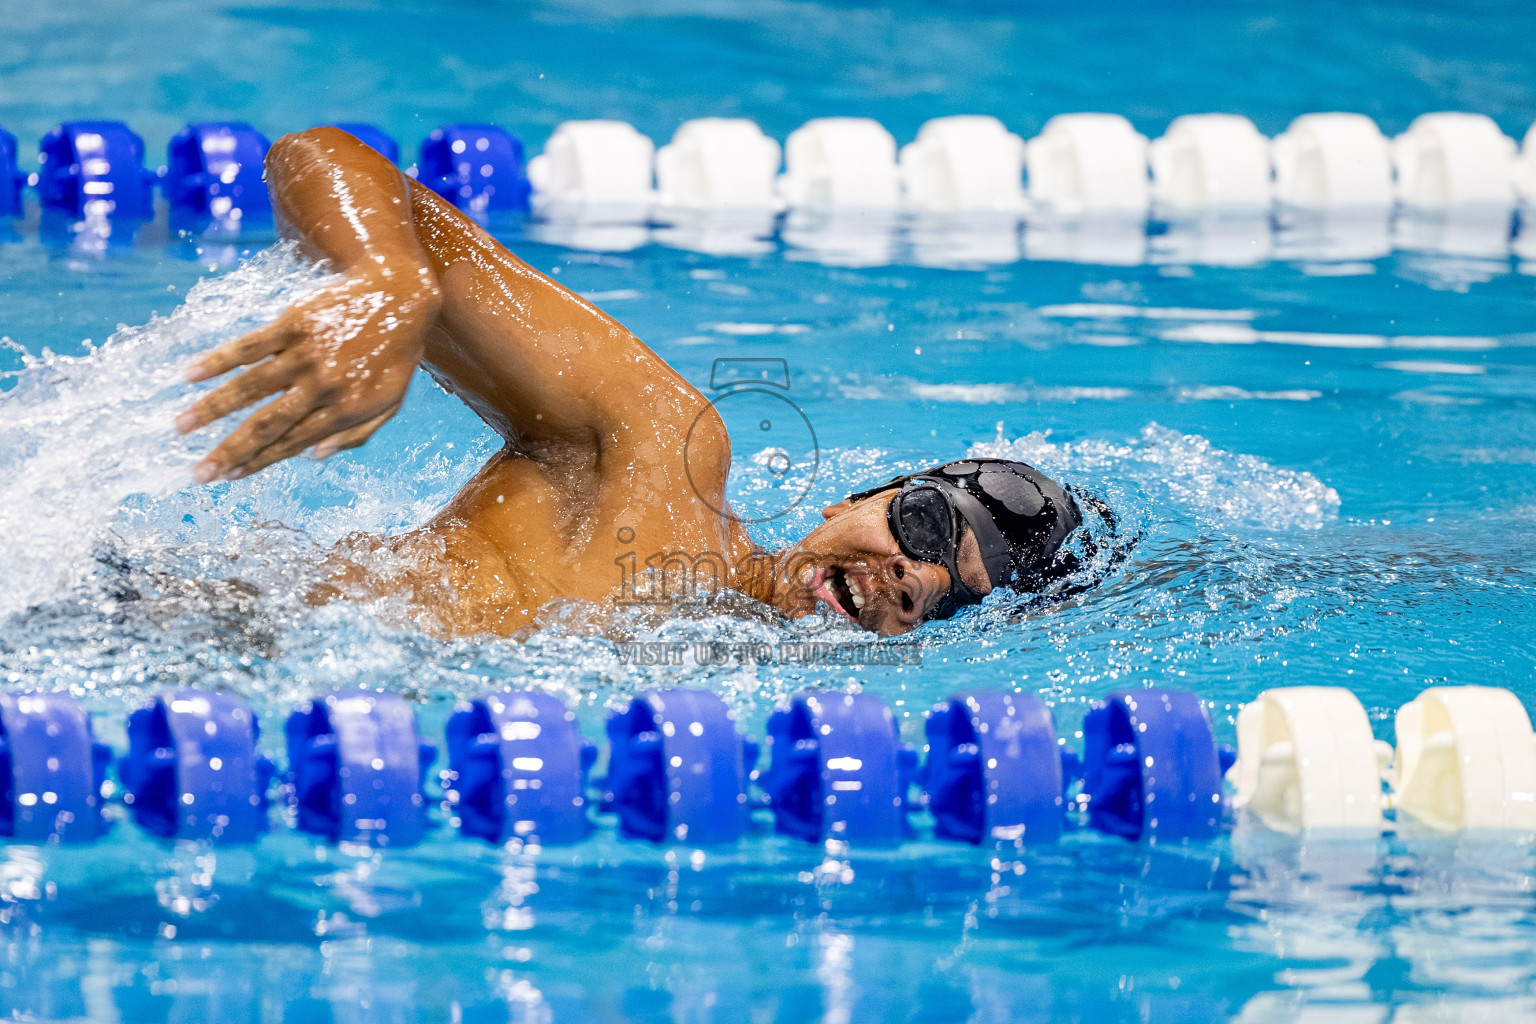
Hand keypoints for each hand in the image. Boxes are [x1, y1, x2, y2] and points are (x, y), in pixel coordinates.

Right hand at [176, 269, 440, 481]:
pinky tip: (189, 374)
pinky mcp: (293, 325)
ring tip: (180, 426)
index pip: (292, 443)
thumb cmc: (396, 354)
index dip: (259, 461)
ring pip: (250, 387)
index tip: (230, 477)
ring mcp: (305, 354)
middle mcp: (321, 387)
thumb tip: (315, 457)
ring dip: (212, 409)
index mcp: (345, 410)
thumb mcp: (390, 402)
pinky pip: (250, 346)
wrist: (400, 295)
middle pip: (266, 424)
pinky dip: (219, 360)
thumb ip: (356, 434)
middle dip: (230, 451)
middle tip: (199, 473)